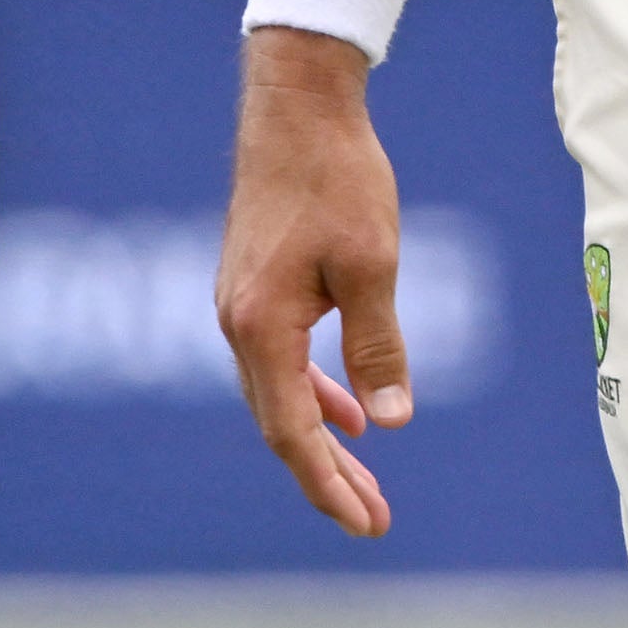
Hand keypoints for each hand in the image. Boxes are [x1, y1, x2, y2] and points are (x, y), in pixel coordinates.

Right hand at [215, 28, 410, 538]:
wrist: (295, 104)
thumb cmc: (336, 177)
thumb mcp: (372, 265)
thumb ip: (377, 346)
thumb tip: (390, 422)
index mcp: (260, 325)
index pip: (292, 430)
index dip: (327, 482)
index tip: (365, 523)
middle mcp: (237, 321)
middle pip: (280, 422)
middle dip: (327, 474)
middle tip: (374, 519)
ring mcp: (239, 302)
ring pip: (278, 392)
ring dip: (321, 437)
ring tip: (365, 478)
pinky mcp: (252, 284)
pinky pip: (279, 359)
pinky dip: (312, 391)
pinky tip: (345, 407)